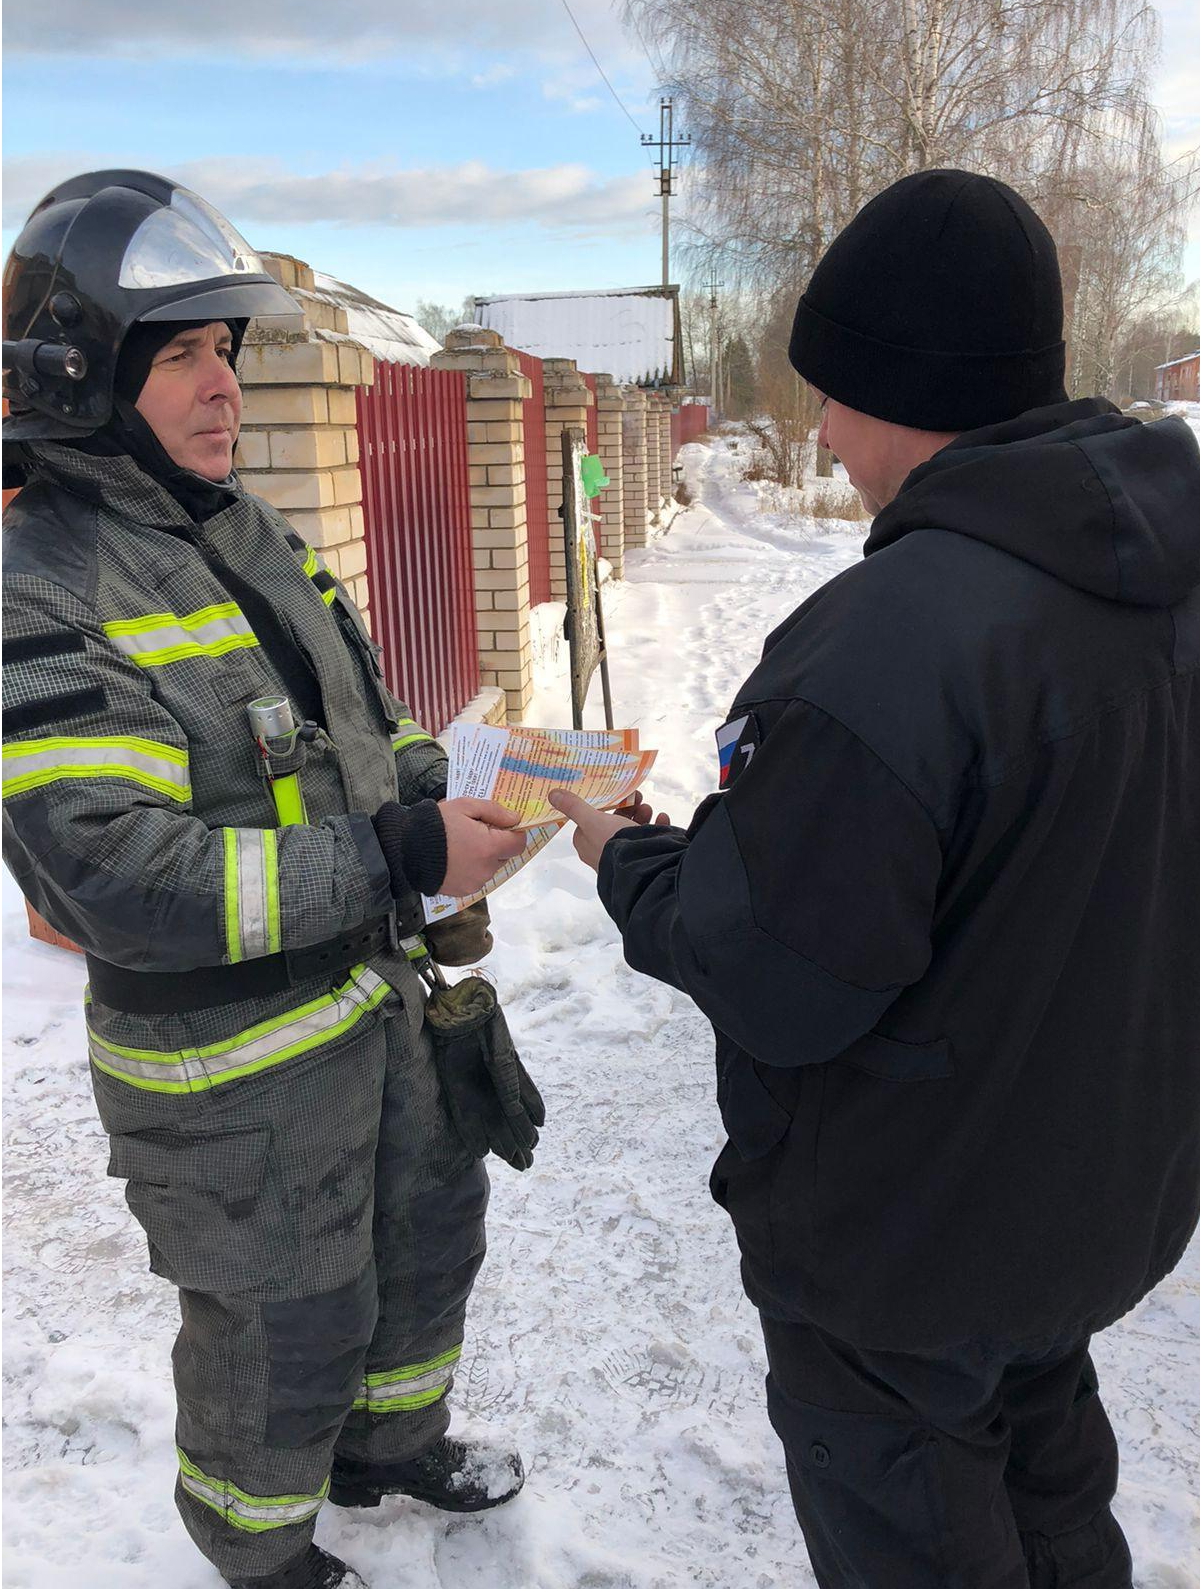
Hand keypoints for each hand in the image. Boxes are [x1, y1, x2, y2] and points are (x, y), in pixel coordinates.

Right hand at [439, 798, 525, 896]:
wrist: (406, 850)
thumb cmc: (435, 825)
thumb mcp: (465, 806)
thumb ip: (494, 811)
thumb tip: (515, 818)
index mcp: (489, 847)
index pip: (518, 843)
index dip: (513, 832)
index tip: (500, 825)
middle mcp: (486, 869)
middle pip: (504, 855)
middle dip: (495, 843)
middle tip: (474, 832)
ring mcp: (475, 882)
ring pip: (490, 867)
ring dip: (483, 857)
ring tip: (460, 846)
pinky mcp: (463, 891)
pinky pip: (476, 878)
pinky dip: (471, 869)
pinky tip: (454, 859)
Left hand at [549, 787, 671, 871]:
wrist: (642, 866)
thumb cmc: (612, 842)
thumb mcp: (592, 820)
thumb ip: (574, 807)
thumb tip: (552, 794)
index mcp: (588, 844)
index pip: (591, 821)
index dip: (604, 806)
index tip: (616, 794)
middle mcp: (604, 852)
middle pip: (614, 824)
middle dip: (628, 808)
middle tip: (637, 798)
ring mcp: (624, 856)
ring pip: (633, 831)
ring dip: (642, 815)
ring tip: (649, 808)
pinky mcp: (644, 859)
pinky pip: (651, 840)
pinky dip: (657, 827)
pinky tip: (662, 818)